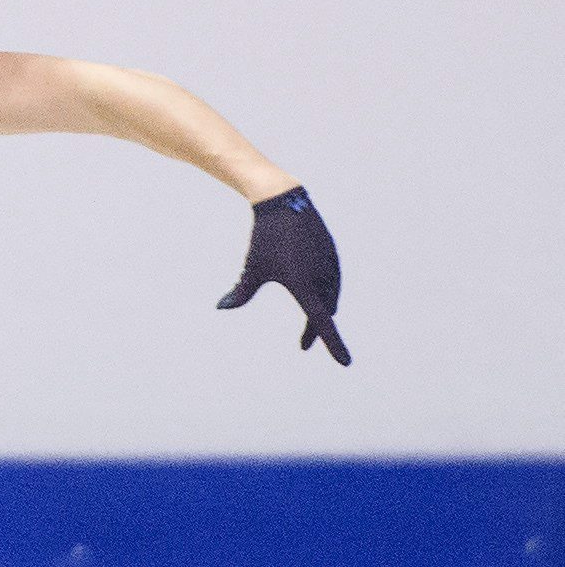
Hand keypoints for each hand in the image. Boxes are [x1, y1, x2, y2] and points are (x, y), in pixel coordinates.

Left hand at [217, 185, 350, 365]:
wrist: (285, 202)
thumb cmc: (265, 239)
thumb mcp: (252, 267)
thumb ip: (241, 292)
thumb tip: (221, 307)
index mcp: (304, 285)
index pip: (321, 323)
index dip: (333, 344)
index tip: (345, 363)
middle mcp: (323, 277)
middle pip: (325, 313)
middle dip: (316, 330)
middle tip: (305, 344)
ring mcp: (331, 265)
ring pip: (331, 297)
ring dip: (323, 312)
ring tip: (312, 325)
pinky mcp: (333, 255)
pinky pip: (333, 282)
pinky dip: (327, 294)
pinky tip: (319, 298)